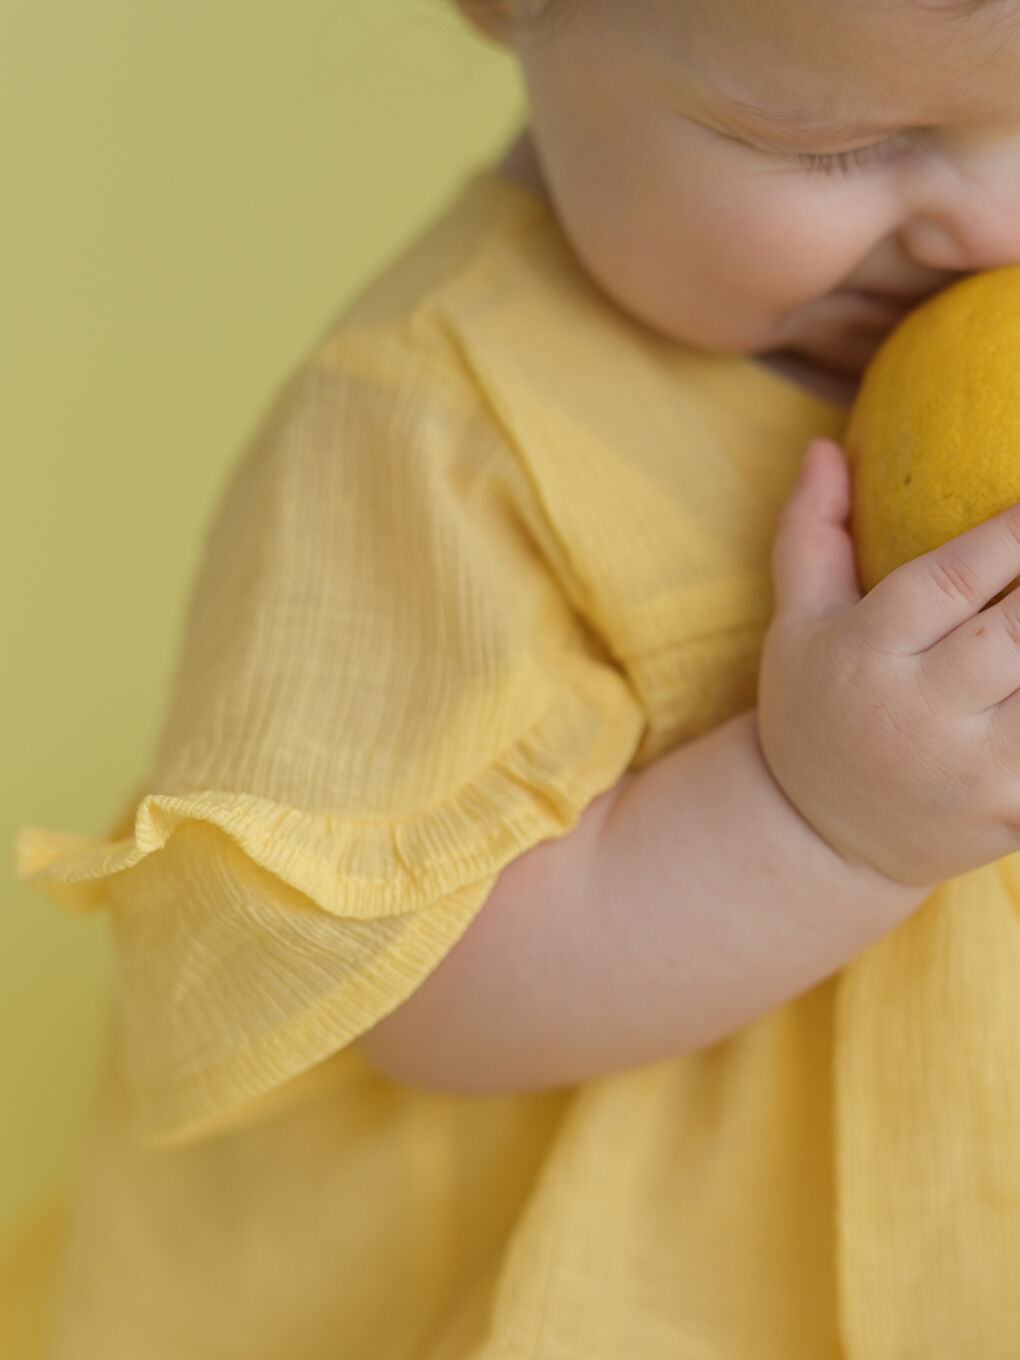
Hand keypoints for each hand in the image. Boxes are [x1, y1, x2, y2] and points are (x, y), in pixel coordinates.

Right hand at [758, 436, 1019, 887]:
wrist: (816, 835)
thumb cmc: (815, 709)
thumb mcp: (796, 625)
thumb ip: (812, 535)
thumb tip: (824, 446)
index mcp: (867, 653)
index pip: (951, 580)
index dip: (1015, 535)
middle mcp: (919, 710)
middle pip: (1018, 634)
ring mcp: (971, 769)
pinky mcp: (1011, 815)